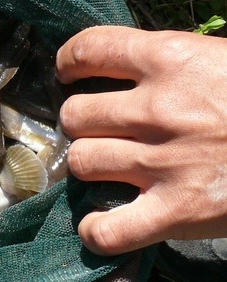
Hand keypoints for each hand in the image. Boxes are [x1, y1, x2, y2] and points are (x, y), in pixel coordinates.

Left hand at [57, 27, 226, 255]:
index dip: (69, 64)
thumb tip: (121, 69)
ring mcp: (164, 163)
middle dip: (84, 122)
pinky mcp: (178, 213)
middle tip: (104, 129)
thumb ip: (171, 65)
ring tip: (111, 169)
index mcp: (171, 59)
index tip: (71, 74)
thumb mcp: (222, 61)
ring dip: (91, 167)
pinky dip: (97, 232)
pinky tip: (103, 224)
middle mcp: (158, 109)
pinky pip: (107, 230)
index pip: (87, 50)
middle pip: (75, 114)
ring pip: (82, 162)